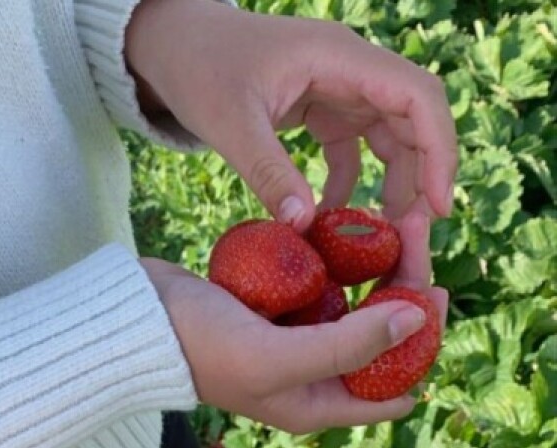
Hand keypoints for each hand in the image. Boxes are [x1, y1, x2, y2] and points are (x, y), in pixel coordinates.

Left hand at [126, 0, 457, 231]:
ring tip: (378, 235)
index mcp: (338, 57)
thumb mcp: (230, 122)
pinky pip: (351, 148)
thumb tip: (304, 226)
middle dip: (419, 178)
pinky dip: (349, 182)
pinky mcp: (320, 108)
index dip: (440, 151)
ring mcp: (337, 88)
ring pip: (388, 137)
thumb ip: (268, 173)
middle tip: (408, 236)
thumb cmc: (198, 68)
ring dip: (390, 184)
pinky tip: (330, 217)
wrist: (174, 45)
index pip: (417, 96)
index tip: (436, 208)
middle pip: (412, 121)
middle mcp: (349, 69)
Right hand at [141, 212, 447, 432]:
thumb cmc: (200, 346)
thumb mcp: (276, 357)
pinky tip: (350, 229)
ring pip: (353, 302)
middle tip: (415, 232)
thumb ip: (347, 346)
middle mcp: (312, 372)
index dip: (423, 340)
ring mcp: (294, 334)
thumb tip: (417, 321)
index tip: (435, 293)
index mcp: (319, 400)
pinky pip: (322, 283)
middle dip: (403, 287)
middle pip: (379, 332)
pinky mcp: (277, 305)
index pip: (395, 380)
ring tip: (395, 222)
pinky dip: (339, 259)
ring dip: (375, 267)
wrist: (138, 317)